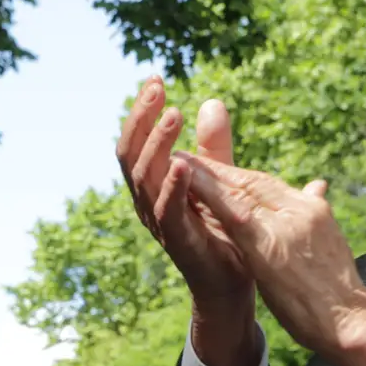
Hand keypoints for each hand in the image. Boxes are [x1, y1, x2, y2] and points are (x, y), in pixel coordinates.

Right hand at [116, 78, 258, 365]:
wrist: (233, 286)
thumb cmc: (223, 234)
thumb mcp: (220, 180)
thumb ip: (214, 147)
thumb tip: (211, 102)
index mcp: (154, 185)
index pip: (139, 141)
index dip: (142, 111)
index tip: (156, 79)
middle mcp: (148, 202)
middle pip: (131, 154)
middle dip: (141, 119)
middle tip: (156, 89)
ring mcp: (160, 223)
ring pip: (144, 178)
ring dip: (157, 145)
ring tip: (172, 115)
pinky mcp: (179, 242)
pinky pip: (168, 212)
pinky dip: (173, 187)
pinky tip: (183, 164)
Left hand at [179, 154, 365, 365]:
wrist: (352, 321)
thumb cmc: (339, 295)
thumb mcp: (328, 247)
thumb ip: (314, 214)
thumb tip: (317, 185)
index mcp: (312, 210)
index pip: (269, 185)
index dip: (237, 175)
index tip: (213, 168)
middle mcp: (300, 208)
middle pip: (252, 181)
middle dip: (217, 169)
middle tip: (186, 155)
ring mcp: (286, 222)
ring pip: (240, 190)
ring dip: (207, 174)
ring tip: (179, 161)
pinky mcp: (270, 242)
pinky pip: (233, 211)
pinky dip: (209, 194)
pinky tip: (188, 184)